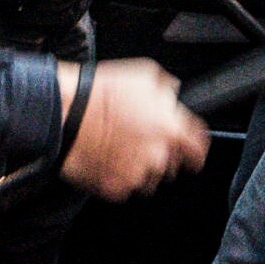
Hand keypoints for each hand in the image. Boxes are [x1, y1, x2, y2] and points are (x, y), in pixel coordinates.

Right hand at [55, 58, 208, 200]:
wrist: (65, 113)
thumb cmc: (101, 92)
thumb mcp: (145, 74)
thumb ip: (168, 90)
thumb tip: (173, 96)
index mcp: (171, 130)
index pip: (199, 150)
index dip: (195, 149)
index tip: (190, 151)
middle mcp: (158, 157)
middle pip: (172, 164)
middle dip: (161, 153)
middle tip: (139, 137)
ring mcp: (137, 176)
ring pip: (149, 178)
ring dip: (141, 166)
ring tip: (119, 146)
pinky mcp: (116, 189)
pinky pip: (125, 186)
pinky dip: (119, 175)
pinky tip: (107, 156)